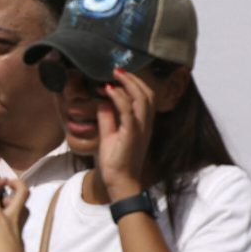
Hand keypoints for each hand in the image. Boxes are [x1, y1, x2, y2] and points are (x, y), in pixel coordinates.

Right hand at [0, 178, 28, 251]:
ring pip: (24, 206)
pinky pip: (20, 219)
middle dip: (16, 183)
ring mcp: (18, 227)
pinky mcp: (20, 236)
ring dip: (15, 200)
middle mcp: (9, 218)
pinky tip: (3, 222)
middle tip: (6, 182)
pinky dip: (13, 214)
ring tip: (3, 202)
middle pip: (22, 192)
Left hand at [96, 68, 154, 200]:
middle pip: (148, 94)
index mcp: (142, 123)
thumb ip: (108, 116)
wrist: (118, 182)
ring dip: (127, 83)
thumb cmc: (115, 159)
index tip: (117, 74)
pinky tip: (107, 90)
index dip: (134, 83)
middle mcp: (145, 125)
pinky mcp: (131, 135)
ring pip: (142, 99)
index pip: (146, 97)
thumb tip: (103, 100)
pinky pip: (128, 112)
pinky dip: (118, 98)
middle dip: (133, 78)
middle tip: (116, 69)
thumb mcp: (109, 133)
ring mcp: (140, 130)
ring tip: (113, 73)